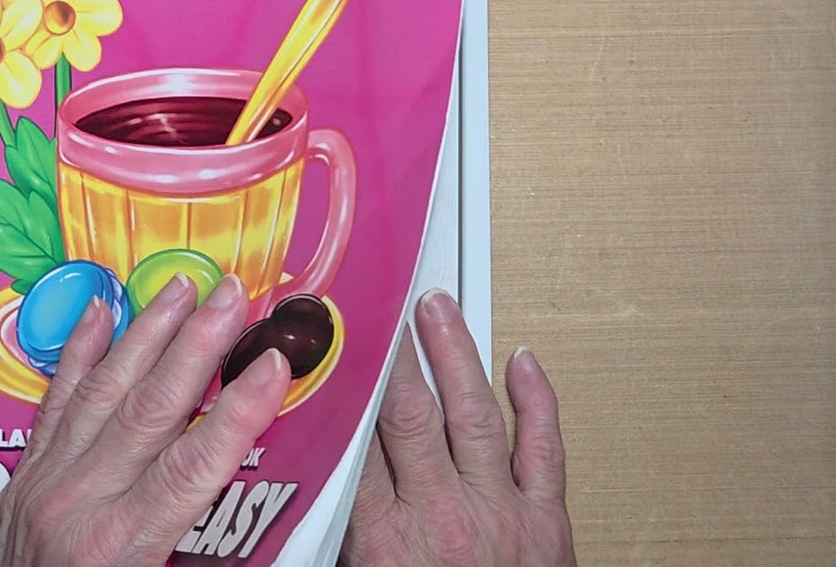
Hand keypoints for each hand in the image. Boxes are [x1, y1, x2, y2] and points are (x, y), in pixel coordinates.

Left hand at [0, 274, 290, 566]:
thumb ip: (193, 560)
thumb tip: (262, 547)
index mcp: (119, 548)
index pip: (194, 467)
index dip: (240, 411)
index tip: (274, 365)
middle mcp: (81, 501)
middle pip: (152, 408)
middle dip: (198, 344)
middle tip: (232, 294)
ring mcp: (47, 480)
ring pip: (104, 390)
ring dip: (147, 333)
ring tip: (181, 287)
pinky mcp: (25, 473)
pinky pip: (55, 400)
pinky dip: (77, 352)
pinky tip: (98, 311)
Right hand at [340, 290, 576, 566]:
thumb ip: (332, 539)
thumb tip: (303, 495)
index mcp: (384, 540)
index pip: (356, 442)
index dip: (345, 388)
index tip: (331, 351)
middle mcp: (442, 514)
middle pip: (409, 414)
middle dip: (393, 354)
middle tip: (379, 309)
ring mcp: (500, 512)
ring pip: (474, 413)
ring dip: (454, 354)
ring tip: (437, 310)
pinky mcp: (547, 521)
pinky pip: (543, 447)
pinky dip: (537, 400)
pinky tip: (523, 361)